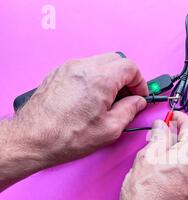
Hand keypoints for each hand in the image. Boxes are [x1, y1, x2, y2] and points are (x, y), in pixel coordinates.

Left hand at [13, 52, 147, 166]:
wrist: (34, 138)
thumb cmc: (66, 136)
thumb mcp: (110, 129)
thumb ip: (129, 110)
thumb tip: (137, 102)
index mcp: (100, 78)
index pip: (130, 67)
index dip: (140, 82)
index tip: (139, 96)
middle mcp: (84, 67)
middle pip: (116, 60)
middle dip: (126, 77)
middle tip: (128, 97)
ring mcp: (69, 68)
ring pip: (100, 62)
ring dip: (110, 77)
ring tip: (109, 100)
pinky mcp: (59, 73)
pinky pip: (84, 68)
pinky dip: (95, 78)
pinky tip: (93, 98)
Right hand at [100, 112, 187, 199]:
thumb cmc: (145, 196)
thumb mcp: (147, 157)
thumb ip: (159, 136)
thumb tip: (163, 127)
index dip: (179, 118)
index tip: (171, 118)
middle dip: (180, 138)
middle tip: (162, 140)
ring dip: (183, 156)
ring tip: (163, 163)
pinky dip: (186, 173)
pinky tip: (170, 180)